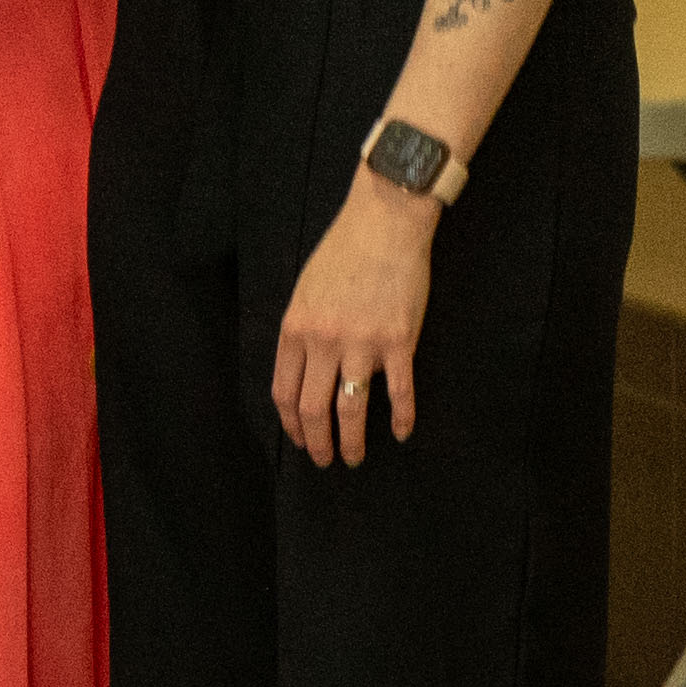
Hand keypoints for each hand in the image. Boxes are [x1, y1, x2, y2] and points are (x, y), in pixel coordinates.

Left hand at [274, 185, 441, 465]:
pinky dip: (401, 418)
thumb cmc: (342, 254)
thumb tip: (305, 368)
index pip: (284, 390)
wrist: (383, 225)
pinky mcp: (399, 342)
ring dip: (351, 441)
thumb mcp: (306, 292)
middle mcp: (323, 341)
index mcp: (295, 329)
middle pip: (312, 407)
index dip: (290, 423)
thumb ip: (303, 332)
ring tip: (353, 458)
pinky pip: (399, 392)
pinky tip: (401, 433)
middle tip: (325, 460)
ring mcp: (362, 344)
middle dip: (317, 441)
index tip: (299, 439)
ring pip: (350, 409)